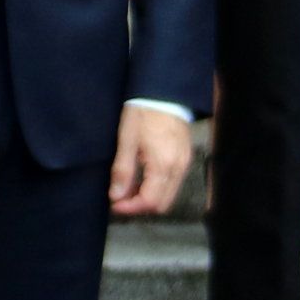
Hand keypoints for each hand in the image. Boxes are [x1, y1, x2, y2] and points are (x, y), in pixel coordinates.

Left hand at [110, 103, 195, 219]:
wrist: (164, 91)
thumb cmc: (143, 112)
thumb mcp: (126, 139)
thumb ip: (122, 170)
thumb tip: (116, 196)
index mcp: (163, 164)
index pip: (150, 202)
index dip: (130, 208)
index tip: (114, 204)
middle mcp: (178, 168)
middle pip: (162, 205)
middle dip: (140, 206)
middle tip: (120, 198)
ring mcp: (185, 164)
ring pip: (169, 196)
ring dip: (149, 198)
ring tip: (129, 187)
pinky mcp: (185, 158)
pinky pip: (174, 183)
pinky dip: (158, 187)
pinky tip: (142, 178)